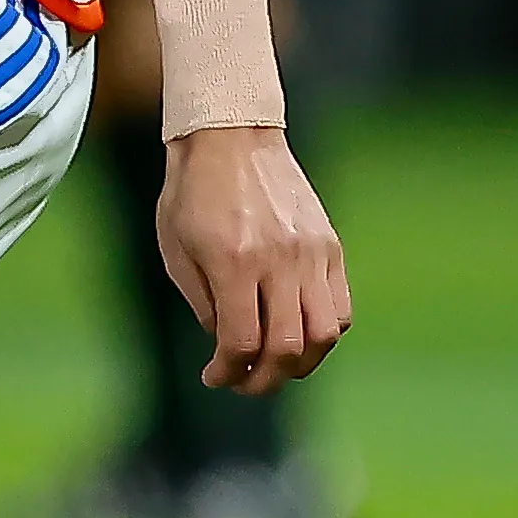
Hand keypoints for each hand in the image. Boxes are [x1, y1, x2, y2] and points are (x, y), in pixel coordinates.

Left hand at [153, 120, 352, 392]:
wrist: (231, 135)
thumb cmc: (193, 192)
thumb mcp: (177, 251)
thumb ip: (204, 305)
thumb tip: (229, 347)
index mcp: (234, 260)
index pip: (243, 343)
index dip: (228, 373)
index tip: (215, 376)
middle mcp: (279, 259)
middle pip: (287, 349)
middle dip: (264, 380)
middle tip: (245, 382)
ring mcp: (311, 252)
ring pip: (324, 335)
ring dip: (301, 363)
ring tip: (277, 364)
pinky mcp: (330, 245)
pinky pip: (340, 308)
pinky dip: (323, 334)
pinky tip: (297, 333)